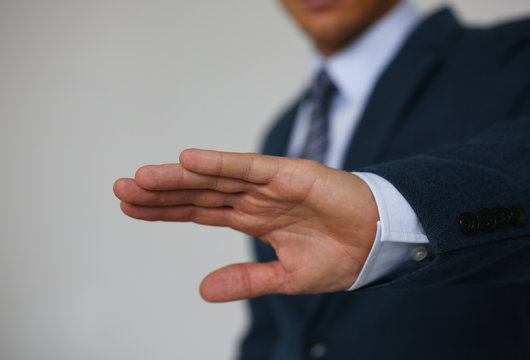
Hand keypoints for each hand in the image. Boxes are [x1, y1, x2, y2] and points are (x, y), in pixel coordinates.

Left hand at [113, 149, 378, 301]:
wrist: (380, 242)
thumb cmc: (339, 255)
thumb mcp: (285, 278)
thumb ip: (246, 281)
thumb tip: (202, 289)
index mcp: (253, 219)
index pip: (199, 211)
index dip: (166, 210)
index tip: (131, 207)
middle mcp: (255, 198)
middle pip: (199, 192)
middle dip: (161, 192)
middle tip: (122, 190)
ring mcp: (270, 184)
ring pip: (216, 178)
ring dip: (179, 177)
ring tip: (142, 179)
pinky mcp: (291, 174)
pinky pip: (249, 167)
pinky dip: (220, 163)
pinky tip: (189, 161)